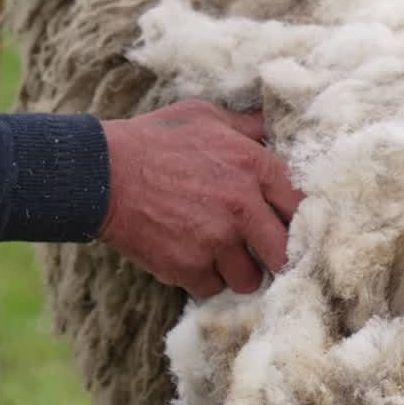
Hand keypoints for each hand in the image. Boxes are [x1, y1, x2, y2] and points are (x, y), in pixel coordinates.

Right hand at [99, 100, 304, 297]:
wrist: (100, 172)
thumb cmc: (153, 140)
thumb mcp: (205, 116)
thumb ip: (246, 126)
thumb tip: (274, 126)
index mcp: (254, 166)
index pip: (302, 205)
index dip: (298, 219)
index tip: (286, 223)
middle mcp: (242, 206)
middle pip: (285, 253)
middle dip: (274, 255)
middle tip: (260, 251)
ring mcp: (216, 241)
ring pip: (250, 279)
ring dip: (238, 271)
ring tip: (219, 254)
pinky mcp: (188, 267)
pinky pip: (212, 288)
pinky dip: (203, 278)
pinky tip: (189, 256)